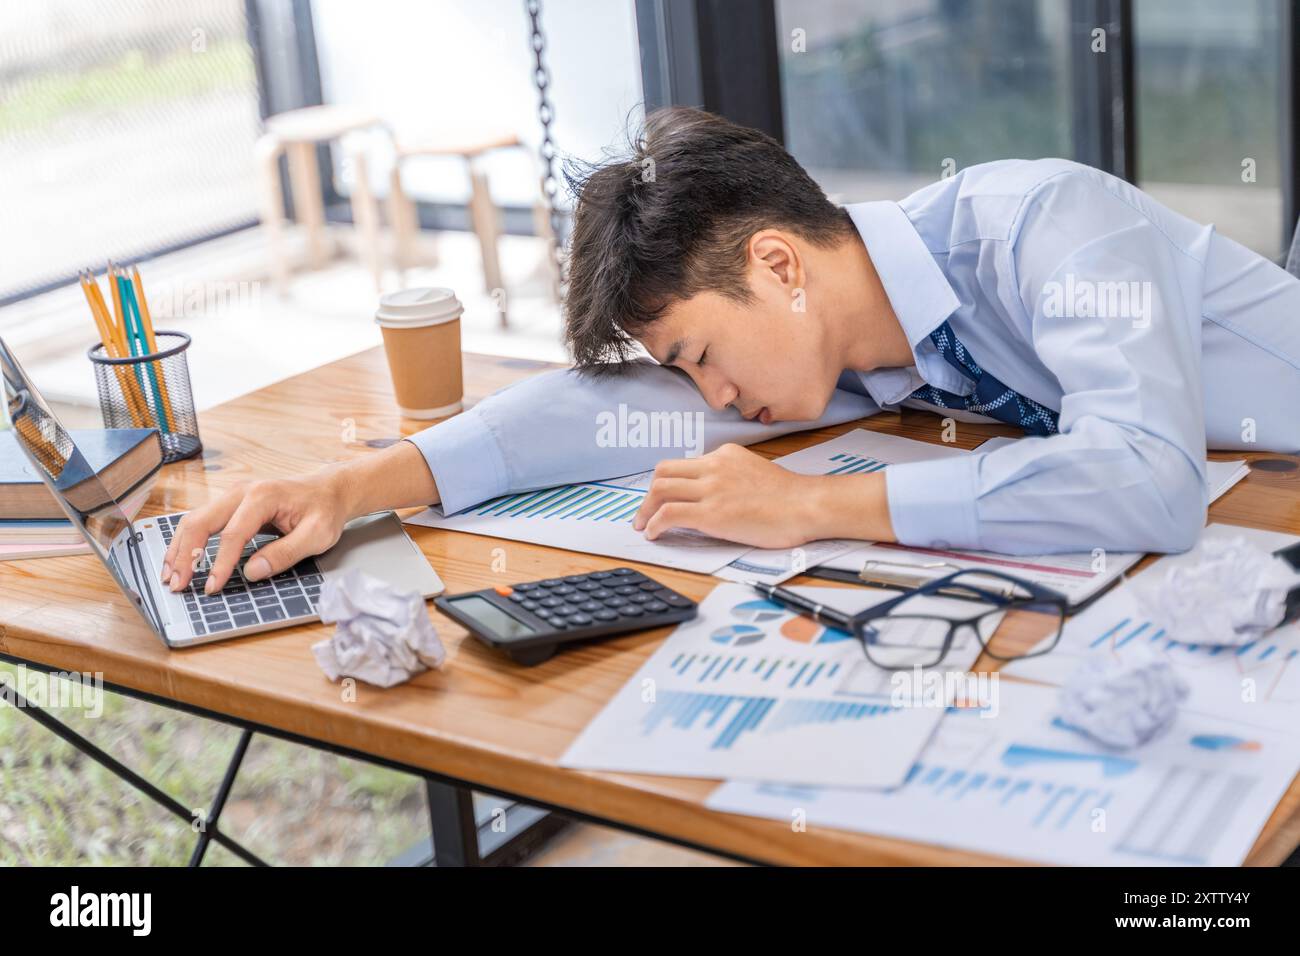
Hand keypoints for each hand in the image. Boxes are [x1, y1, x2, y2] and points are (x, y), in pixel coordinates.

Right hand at [160, 472, 350, 594]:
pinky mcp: (230, 504)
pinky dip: (187, 542)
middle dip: (185, 555)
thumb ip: (285, 553)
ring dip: (179, 549)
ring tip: (170, 577)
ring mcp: (232, 495)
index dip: (220, 563)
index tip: (212, 587)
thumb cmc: (324, 511)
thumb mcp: (317, 535)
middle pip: (201, 522)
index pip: (233, 533)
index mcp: (263, 496)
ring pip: (194, 520)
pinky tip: (180, 561)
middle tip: (177, 584)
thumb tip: (252, 572)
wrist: (328, 491)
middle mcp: (241, 491)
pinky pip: (201, 522)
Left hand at [632, 443, 827, 549]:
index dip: (666, 483)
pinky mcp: (712, 513)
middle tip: (644, 513)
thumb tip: (715, 496)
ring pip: (660, 489)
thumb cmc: (791, 497)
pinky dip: (654, 524)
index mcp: (725, 455)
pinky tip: (653, 534)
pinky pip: (669, 514)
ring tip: (643, 526)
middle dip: (648, 494)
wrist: (808, 505)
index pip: (683, 464)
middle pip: (663, 471)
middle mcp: (714, 466)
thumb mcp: (754, 472)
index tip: (661, 498)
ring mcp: (712, 489)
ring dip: (645, 510)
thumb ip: (731, 477)